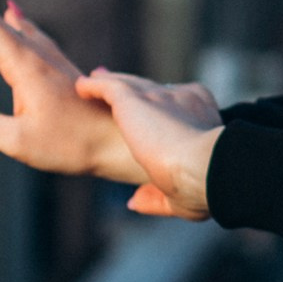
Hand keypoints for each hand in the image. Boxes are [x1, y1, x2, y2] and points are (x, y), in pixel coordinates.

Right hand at [0, 0, 148, 185]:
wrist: (122, 140)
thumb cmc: (74, 145)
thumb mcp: (20, 141)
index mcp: (23, 64)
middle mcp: (34, 52)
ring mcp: (46, 56)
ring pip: (2, 21)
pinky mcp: (54, 66)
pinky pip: (24, 32)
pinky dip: (8, 17)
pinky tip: (12, 10)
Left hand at [74, 70, 222, 218]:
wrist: (201, 167)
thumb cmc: (200, 184)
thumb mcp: (181, 192)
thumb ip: (156, 196)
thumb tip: (134, 201)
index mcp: (201, 114)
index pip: (178, 104)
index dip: (162, 107)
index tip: (147, 115)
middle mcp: (181, 98)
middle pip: (153, 89)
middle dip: (136, 89)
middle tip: (119, 88)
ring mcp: (156, 96)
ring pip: (129, 85)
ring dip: (111, 82)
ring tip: (94, 79)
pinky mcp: (132, 100)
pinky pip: (108, 87)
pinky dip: (93, 86)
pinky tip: (81, 86)